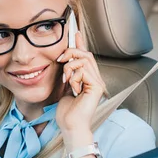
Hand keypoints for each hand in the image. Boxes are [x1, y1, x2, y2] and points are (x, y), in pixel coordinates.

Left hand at [55, 32, 105, 150]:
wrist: (70, 125)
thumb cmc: (66, 111)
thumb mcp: (64, 87)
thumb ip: (68, 73)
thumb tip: (65, 59)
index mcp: (88, 79)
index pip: (86, 56)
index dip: (80, 43)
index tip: (74, 32)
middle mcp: (95, 79)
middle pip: (86, 54)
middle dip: (71, 52)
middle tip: (60, 59)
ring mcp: (98, 82)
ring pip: (83, 60)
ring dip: (69, 68)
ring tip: (66, 81)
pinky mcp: (97, 86)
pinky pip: (83, 71)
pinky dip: (73, 78)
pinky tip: (73, 89)